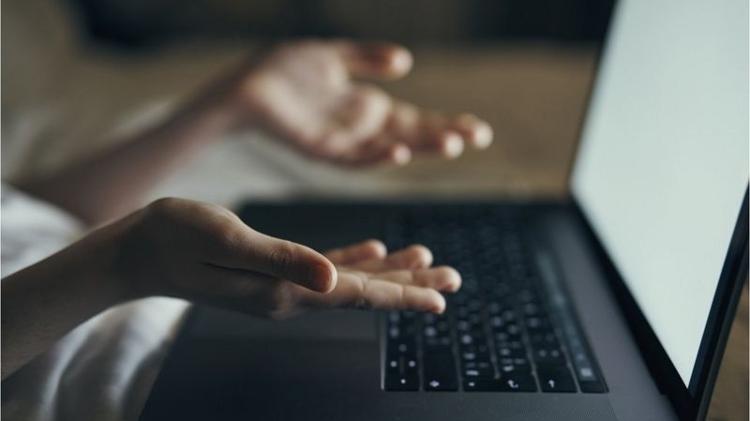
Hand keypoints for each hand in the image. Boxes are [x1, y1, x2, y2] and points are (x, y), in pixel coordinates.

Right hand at [113, 198, 459, 318]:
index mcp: (284, 290)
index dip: (402, 295)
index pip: (356, 296)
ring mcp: (281, 286)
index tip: (442, 299)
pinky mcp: (271, 271)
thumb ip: (284, 261)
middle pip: (363, 293)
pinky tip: (372, 251)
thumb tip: (333, 281)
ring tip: (426, 262)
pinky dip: (352, 261)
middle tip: (452, 280)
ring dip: (389, 273)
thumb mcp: (230, 242)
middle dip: (410, 285)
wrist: (139, 250)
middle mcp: (289, 294)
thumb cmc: (176, 239)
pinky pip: (323, 269)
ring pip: (350, 281)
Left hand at [229, 40, 492, 165]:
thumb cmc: (282, 70)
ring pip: (389, 148)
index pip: (415, 118)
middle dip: (443, 136)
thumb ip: (366, 58)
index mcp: (366, 107)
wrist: (244, 85)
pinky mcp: (320, 149)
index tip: (478, 130)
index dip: (445, 123)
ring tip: (452, 144)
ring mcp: (343, 141)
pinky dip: (376, 155)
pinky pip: (353, 157)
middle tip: (479, 137)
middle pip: (410, 134)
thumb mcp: (332, 56)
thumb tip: (405, 62)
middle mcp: (360, 128)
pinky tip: (399, 151)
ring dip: (419, 148)